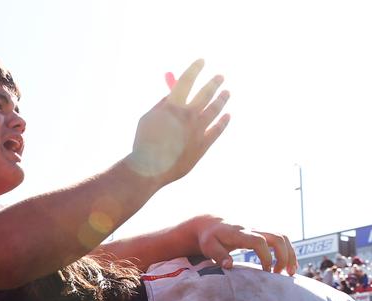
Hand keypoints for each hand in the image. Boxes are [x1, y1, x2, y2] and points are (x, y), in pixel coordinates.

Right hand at [129, 60, 229, 184]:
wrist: (149, 169)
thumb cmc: (144, 143)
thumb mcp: (148, 119)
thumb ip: (161, 105)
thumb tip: (171, 95)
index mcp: (172, 105)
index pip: (187, 80)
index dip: (195, 68)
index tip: (201, 61)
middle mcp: (188, 115)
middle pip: (205, 93)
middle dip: (214, 82)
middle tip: (220, 77)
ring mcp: (197, 131)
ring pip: (215, 110)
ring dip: (222, 99)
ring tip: (226, 93)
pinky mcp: (203, 146)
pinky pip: (217, 131)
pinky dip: (223, 122)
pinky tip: (227, 116)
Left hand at [197, 219, 296, 274]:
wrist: (211, 224)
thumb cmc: (210, 238)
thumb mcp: (209, 247)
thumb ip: (218, 255)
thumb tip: (229, 265)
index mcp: (241, 233)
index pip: (260, 241)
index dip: (266, 257)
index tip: (266, 272)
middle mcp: (253, 229)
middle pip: (278, 237)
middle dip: (284, 256)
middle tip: (280, 275)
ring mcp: (260, 230)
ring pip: (283, 237)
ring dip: (290, 254)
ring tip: (290, 273)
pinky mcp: (262, 234)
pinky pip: (281, 239)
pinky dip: (288, 252)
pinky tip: (288, 267)